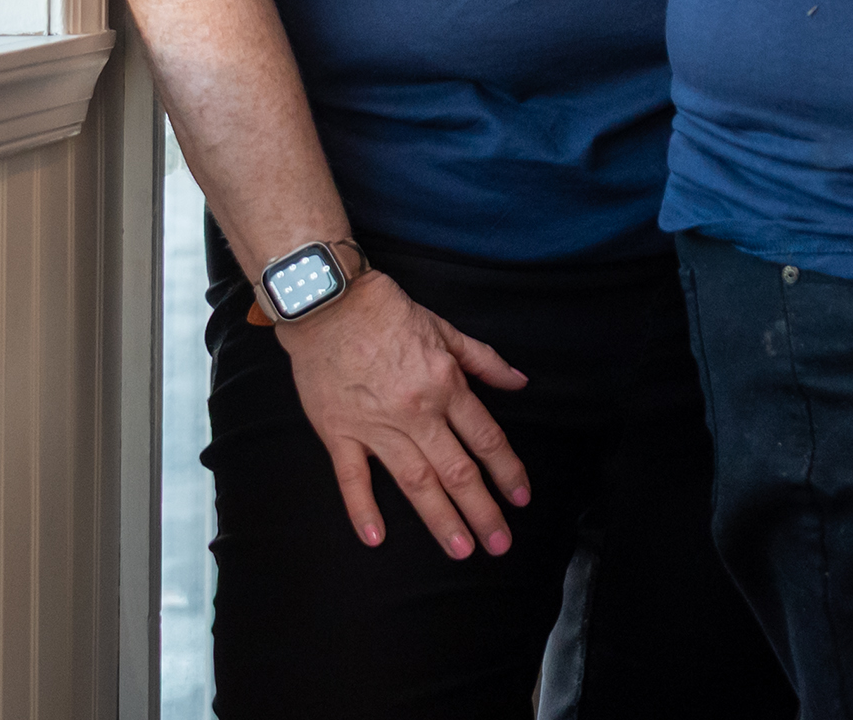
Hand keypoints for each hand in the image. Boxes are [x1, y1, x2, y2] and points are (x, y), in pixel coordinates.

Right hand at [275, 272, 533, 555]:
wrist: (330, 303)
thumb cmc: (389, 314)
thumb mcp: (447, 330)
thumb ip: (484, 361)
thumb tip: (520, 382)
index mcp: (446, 386)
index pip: (486, 438)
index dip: (507, 471)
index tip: (521, 498)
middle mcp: (416, 412)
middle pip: (457, 470)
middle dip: (482, 511)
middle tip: (500, 545)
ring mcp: (375, 426)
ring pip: (415, 482)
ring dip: (440, 518)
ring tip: (460, 550)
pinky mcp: (338, 433)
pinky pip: (352, 478)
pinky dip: (363, 509)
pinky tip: (376, 539)